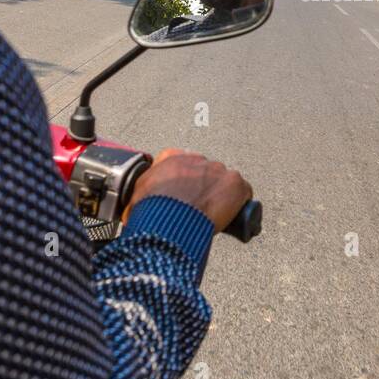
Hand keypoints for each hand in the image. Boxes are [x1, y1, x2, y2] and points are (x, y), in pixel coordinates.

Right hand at [123, 148, 252, 232]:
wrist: (169, 220)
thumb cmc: (152, 211)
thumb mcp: (137, 197)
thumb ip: (142, 194)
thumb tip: (136, 209)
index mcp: (172, 158)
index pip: (181, 162)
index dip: (184, 180)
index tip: (185, 193)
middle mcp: (197, 160)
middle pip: (205, 173)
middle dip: (204, 188)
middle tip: (199, 207)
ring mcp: (218, 170)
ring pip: (224, 182)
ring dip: (221, 195)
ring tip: (214, 214)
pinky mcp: (235, 183)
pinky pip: (243, 192)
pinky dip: (240, 204)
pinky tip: (233, 216)